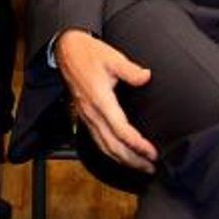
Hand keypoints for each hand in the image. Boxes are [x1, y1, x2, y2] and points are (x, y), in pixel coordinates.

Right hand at [56, 30, 156, 172]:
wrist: (66, 50)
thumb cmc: (88, 53)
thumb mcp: (113, 57)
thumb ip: (130, 70)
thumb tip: (146, 76)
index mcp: (100, 99)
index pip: (120, 130)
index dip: (137, 144)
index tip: (152, 152)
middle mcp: (91, 112)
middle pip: (112, 146)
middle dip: (132, 160)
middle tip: (150, 167)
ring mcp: (86, 116)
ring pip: (103, 146)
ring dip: (122, 159)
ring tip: (140, 166)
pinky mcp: (84, 116)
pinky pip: (97, 140)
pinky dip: (110, 152)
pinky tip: (120, 155)